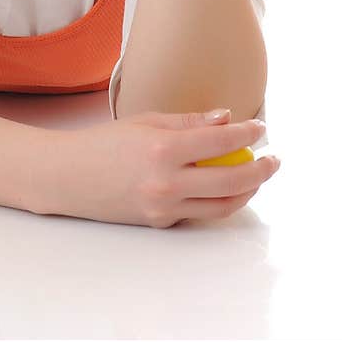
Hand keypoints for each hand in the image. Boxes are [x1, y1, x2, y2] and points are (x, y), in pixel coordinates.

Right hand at [37, 109, 279, 227]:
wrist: (68, 178)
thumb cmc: (104, 143)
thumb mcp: (145, 122)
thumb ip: (188, 122)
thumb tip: (226, 118)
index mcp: (162, 149)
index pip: (220, 141)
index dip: (246, 135)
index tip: (260, 128)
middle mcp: (166, 182)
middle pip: (232, 180)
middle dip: (260, 170)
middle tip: (273, 160)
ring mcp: (164, 207)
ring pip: (222, 205)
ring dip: (246, 191)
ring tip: (256, 176)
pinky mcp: (160, 223)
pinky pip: (198, 212)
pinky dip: (216, 199)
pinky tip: (223, 186)